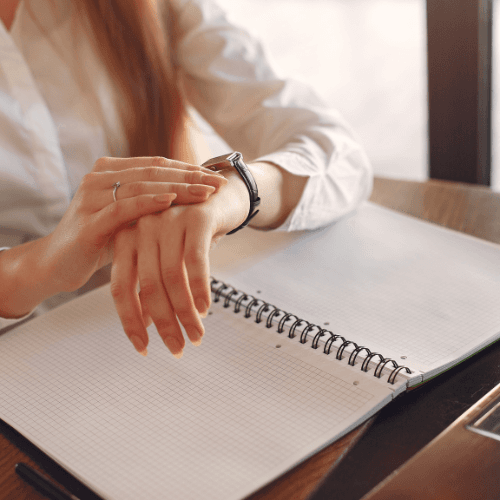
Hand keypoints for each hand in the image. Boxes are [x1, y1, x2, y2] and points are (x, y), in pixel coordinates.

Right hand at [42, 156, 226, 294]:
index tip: (216, 178)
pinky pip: (124, 208)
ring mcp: (92, 196)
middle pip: (154, 171)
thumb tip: (191, 197)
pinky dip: (149, 203)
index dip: (188, 170)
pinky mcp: (90, 220)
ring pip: (142, 186)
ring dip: (178, 188)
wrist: (56, 264)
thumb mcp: (127, 217)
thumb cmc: (98, 241)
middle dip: (190, 177)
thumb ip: (149, 203)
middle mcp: (100, 178)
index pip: (157, 165)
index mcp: (110, 172)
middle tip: (219, 184)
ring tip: (205, 193)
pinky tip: (172, 201)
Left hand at [110, 170, 248, 356]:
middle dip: (163, 323)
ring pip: (172, 277)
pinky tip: (205, 309)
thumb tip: (146, 322)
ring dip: (184, 312)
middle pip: (146, 286)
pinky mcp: (195, 218)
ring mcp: (168, 220)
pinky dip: (200, 289)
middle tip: (177, 348)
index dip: (130, 321)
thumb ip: (153, 283)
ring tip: (195, 335)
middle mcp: (142, 227)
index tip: (143, 348)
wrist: (220, 195)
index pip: (120, 287)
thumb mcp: (167, 255)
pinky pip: (195, 261)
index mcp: (127, 238)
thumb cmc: (190, 231)